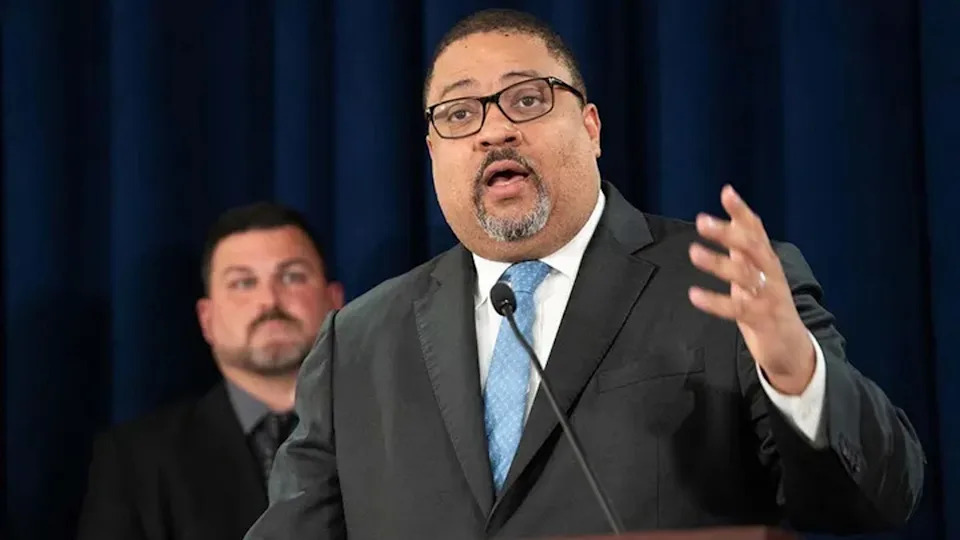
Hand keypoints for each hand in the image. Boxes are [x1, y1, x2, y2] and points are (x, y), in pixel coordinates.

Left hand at [688, 185, 814, 394]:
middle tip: (702, 221)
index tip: (727, 192)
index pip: (756, 231)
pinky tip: (694, 294)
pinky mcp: (761, 320)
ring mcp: (768, 297)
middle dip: (728, 232)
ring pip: (745, 275)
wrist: (792, 348)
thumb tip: (732, 221)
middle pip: (752, 248)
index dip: (742, 211)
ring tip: (693, 252)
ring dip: (718, 263)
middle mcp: (770, 274)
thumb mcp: (757, 274)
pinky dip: (715, 301)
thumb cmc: (768, 305)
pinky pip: (737, 309)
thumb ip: (744, 250)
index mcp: (767, 261)